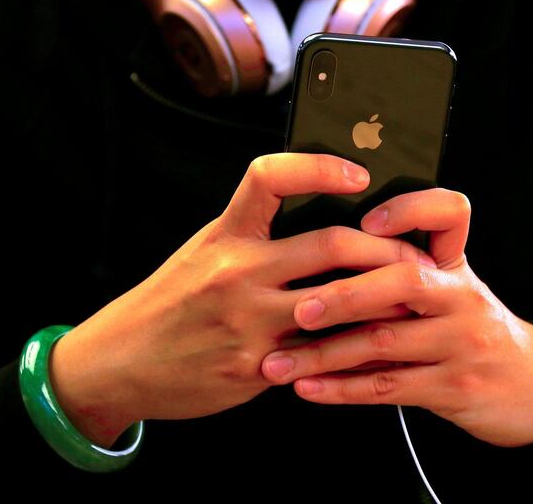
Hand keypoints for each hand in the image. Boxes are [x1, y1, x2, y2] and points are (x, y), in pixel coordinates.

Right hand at [47, 154, 434, 447]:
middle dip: (383, 249)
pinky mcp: (257, 365)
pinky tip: (373, 342)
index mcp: (224, 234)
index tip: (358, 175)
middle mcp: (236, 270)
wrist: (121, 361)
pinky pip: (321, 352)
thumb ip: (254, 234)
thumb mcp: (203, 252)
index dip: (320, 167)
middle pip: (330, 243)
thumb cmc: (170, 302)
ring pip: (338, 302)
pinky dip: (352, 345)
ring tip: (409, 298)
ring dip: (381, 301)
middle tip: (411, 255)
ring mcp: (248, 320)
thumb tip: (316, 217)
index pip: (271, 177)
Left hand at [261, 188, 532, 447]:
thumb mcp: (455, 290)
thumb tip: (328, 259)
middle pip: (404, 280)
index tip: (365, 221)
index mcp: (455, 266)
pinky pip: (389, 387)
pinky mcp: (455, 387)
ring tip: (279, 362)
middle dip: (346, 293)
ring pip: (384, 342)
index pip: (448, 214)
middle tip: (300, 307)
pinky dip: (343, 389)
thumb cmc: (474, 330)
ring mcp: (461, 343)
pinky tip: (308, 388)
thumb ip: (406, 272)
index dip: (410, 209)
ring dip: (325, 354)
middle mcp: (461, 297)